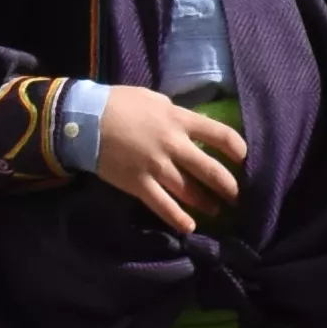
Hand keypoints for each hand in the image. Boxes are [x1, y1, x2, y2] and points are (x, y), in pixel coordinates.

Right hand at [85, 85, 248, 235]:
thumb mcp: (154, 100)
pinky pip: (163, 206)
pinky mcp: (139, 184)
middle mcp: (174, 146)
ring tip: (216, 210)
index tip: (243, 158)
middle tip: (236, 195)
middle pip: (210, 170)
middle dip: (228, 186)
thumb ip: (174, 114)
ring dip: (207, 203)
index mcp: (180, 120)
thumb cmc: (118, 103)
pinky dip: (178, 219)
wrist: (83, 120)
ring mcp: (157, 167)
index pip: (221, 135)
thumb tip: (187, 123)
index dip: (237, 148)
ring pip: (190, 191)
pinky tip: (189, 227)